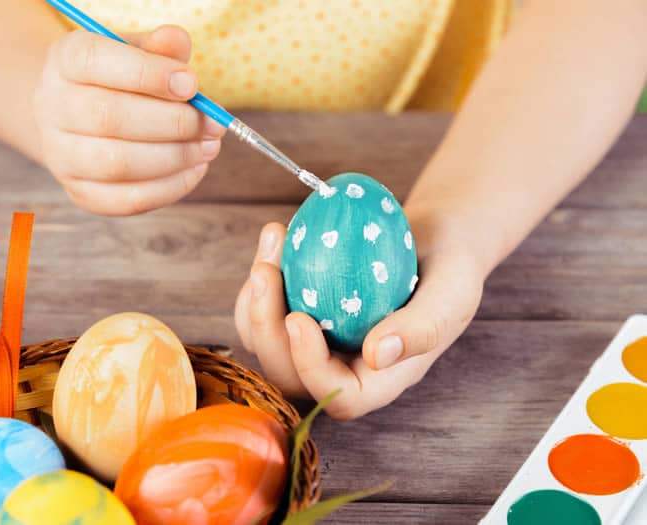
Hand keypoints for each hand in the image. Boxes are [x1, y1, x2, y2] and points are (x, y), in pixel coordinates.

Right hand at [33, 26, 224, 214]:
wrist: (82, 119)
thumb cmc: (121, 81)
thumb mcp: (137, 53)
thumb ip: (159, 48)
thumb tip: (177, 42)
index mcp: (65, 60)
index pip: (95, 62)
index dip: (148, 73)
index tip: (191, 84)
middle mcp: (52, 107)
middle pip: (109, 117)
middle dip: (172, 123)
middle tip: (211, 124)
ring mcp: (62, 156)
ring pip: (118, 163)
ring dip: (175, 157)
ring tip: (208, 147)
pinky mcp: (82, 193)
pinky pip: (128, 200)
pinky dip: (170, 187)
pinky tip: (194, 169)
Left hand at [234, 215, 483, 419]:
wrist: (437, 240)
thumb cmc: (452, 269)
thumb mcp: (452, 294)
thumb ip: (424, 328)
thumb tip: (377, 355)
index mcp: (383, 377)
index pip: (341, 395)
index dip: (311, 367)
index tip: (298, 317)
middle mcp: (345, 367)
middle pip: (289, 374)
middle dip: (265, 327)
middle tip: (266, 270)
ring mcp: (321, 342)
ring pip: (267, 343)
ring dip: (255, 297)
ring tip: (274, 239)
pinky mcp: (304, 312)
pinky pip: (265, 311)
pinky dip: (262, 279)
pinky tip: (276, 240)